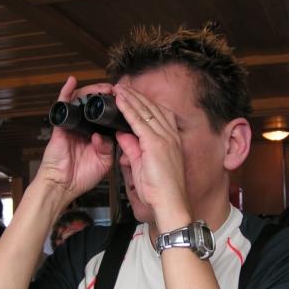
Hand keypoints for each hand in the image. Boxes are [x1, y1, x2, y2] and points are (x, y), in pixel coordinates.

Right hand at [36, 76, 114, 202]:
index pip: (108, 116)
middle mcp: (86, 128)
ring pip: (82, 100)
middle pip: (96, 104)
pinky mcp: (61, 125)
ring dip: (92, 91)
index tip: (129, 100)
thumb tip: (106, 135)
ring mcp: (73, 125)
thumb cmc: (82, 176)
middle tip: (118, 90)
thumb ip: (108, 148)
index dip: (118, 107)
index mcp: (98, 136)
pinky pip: (63, 105)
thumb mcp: (104, 162)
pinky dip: (66, 91)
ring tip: (103, 88)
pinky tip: (72, 81)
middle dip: (107, 95)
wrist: (63, 185)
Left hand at [114, 84, 190, 228]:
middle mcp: (170, 136)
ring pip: (145, 111)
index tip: (132, 95)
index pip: (157, 115)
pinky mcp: (156, 143)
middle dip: (136, 96)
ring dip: (131, 98)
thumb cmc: (160, 191)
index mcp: (170, 140)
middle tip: (122, 86)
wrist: (170, 202)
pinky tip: (120, 100)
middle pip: (152, 108)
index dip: (144, 103)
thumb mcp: (143, 165)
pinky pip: (139, 121)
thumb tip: (122, 134)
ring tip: (118, 88)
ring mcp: (164, 138)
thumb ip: (133, 149)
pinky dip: (128, 109)